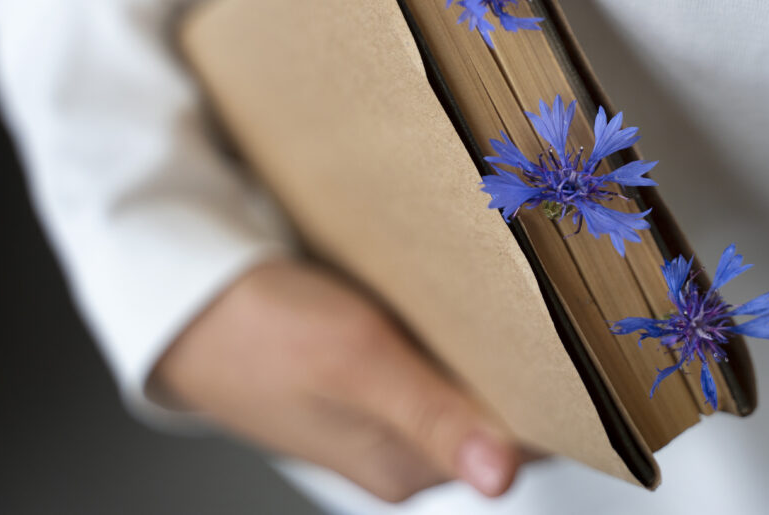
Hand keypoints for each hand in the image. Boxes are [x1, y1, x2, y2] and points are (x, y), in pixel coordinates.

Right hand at [150, 258, 520, 501]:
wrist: (188, 301)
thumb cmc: (257, 334)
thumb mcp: (355, 364)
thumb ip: (432, 416)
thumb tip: (499, 477)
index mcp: (406, 466)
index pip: (517, 443)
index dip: (554, 396)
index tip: (580, 346)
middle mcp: (404, 449)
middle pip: (498, 410)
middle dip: (527, 364)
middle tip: (548, 302)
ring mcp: (388, 413)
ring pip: (469, 381)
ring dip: (489, 343)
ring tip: (508, 292)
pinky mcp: (373, 379)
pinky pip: (436, 359)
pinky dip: (454, 330)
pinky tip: (457, 299)